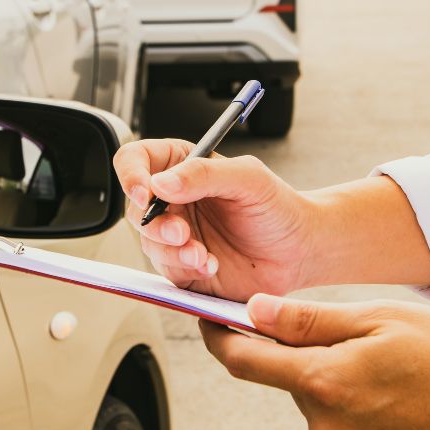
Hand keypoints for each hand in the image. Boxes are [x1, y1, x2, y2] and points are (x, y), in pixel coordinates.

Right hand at [113, 138, 316, 299]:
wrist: (299, 251)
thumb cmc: (277, 207)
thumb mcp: (248, 178)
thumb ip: (204, 174)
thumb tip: (161, 184)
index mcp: (180, 166)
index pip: (134, 160)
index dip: (131, 175)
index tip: (145, 193)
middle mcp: (171, 199)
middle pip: (134, 207)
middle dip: (155, 224)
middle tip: (181, 232)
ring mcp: (174, 234)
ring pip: (147, 242)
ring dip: (172, 251)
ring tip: (203, 255)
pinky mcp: (181, 266)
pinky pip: (166, 269)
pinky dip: (185, 269)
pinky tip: (211, 265)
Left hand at [201, 295, 429, 429]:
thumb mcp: (377, 318)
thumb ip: (306, 320)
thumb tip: (252, 312)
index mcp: (322, 382)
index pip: (243, 362)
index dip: (219, 338)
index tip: (209, 323)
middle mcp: (326, 428)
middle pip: (291, 383)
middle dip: (307, 360)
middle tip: (355, 345)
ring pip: (320, 412)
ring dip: (337, 391)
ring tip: (388, 379)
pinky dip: (359, 422)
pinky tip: (396, 410)